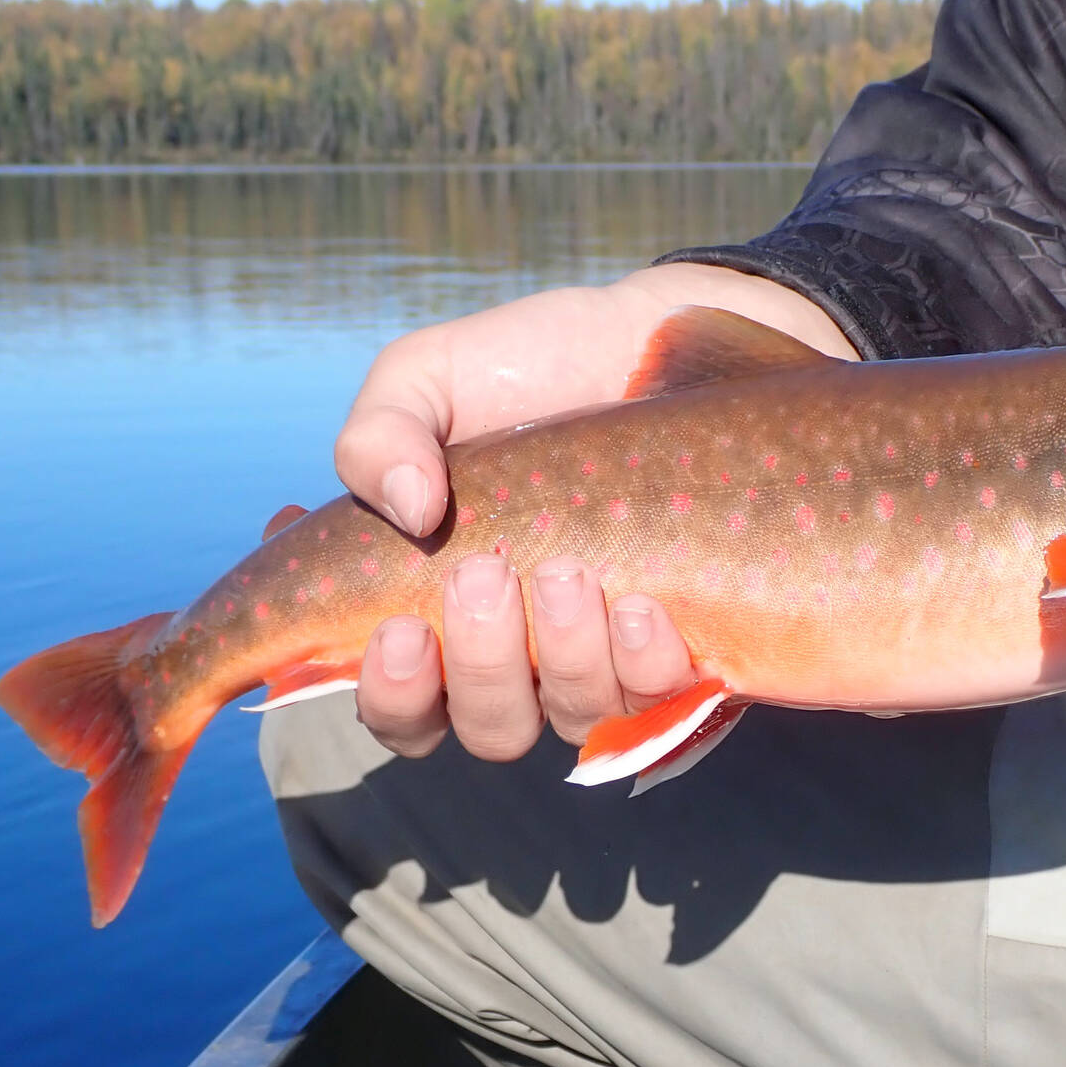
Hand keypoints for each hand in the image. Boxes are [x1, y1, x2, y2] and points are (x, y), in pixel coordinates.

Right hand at [339, 263, 852, 758]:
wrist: (661, 338)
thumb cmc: (530, 368)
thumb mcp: (428, 379)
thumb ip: (379, 436)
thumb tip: (407, 509)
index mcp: (444, 616)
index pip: (405, 710)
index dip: (393, 696)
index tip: (399, 630)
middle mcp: (526, 656)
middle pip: (489, 727)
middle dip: (481, 667)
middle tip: (486, 577)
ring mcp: (609, 657)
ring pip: (575, 717)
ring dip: (563, 658)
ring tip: (568, 572)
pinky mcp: (686, 645)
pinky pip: (664, 698)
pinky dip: (643, 663)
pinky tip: (641, 605)